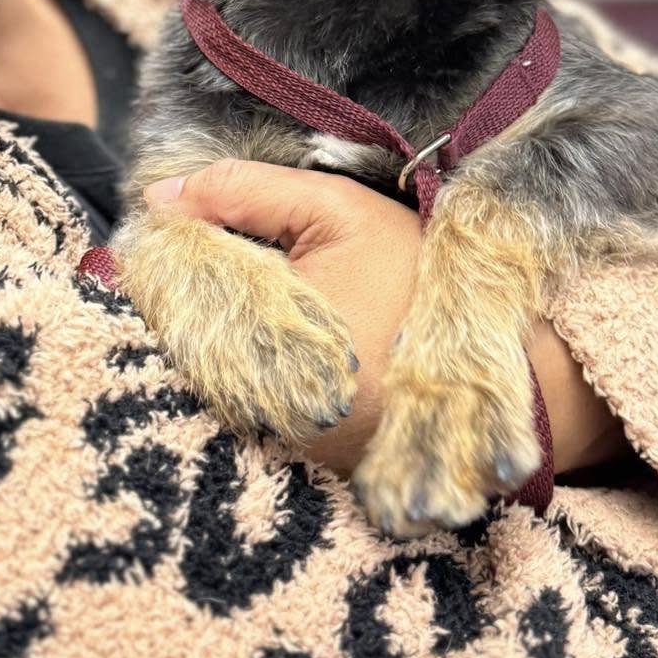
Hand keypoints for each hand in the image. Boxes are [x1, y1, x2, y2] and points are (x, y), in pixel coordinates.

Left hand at [144, 162, 622, 483]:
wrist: (497, 372)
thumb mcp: (337, 215)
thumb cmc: (416, 277)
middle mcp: (255, 408)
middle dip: (181, 291)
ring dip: (205, 331)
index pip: (162, 290)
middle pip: (172, 337)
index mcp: (261, 338)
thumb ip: (244, 192)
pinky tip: (277, 338)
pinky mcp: (292, 465)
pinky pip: (235, 405)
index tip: (174, 223)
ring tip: (259, 296)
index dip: (162, 250)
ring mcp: (270, 446)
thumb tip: (160, 194)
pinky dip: (239, 370)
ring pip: (197, 374)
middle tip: (205, 248)